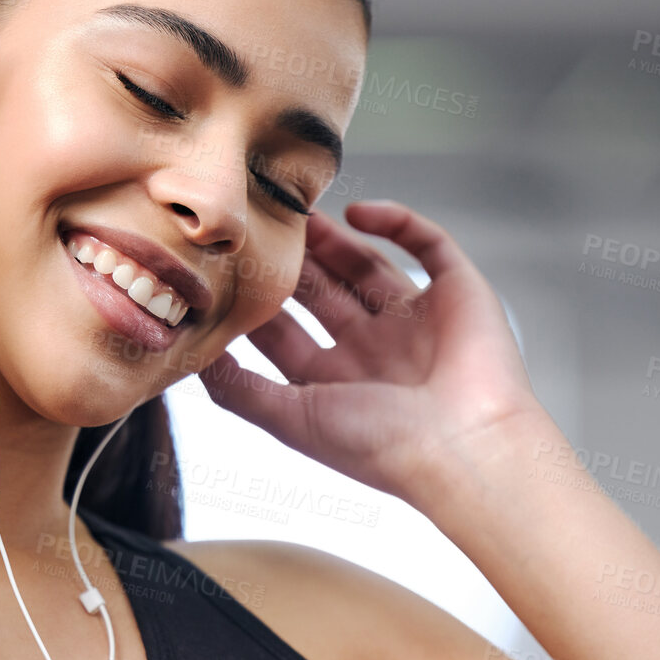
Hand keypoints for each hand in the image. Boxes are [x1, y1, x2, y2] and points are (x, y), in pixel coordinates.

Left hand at [196, 199, 545, 502]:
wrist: (465, 449)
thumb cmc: (383, 447)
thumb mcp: (293, 420)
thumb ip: (239, 391)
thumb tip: (194, 359)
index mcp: (336, 383)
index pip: (285, 333)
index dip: (257, 302)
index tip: (225, 271)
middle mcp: (374, 350)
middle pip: (322, 293)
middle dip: (291, 263)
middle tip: (259, 227)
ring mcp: (415, 320)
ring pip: (365, 264)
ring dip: (332, 238)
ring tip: (298, 210)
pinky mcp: (457, 291)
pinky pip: (427, 244)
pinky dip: (396, 222)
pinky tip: (358, 214)